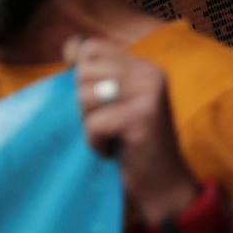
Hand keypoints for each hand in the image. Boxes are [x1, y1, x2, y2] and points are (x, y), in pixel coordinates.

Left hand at [66, 35, 196, 223]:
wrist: (163, 187)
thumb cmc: (129, 147)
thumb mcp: (111, 105)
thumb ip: (92, 76)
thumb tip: (69, 45)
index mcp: (143, 67)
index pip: (91, 48)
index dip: (79, 75)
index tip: (94, 104)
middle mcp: (150, 74)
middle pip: (83, 72)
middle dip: (83, 105)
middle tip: (106, 125)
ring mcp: (150, 93)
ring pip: (85, 96)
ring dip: (88, 124)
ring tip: (110, 136)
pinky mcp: (144, 117)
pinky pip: (94, 123)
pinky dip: (95, 143)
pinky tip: (113, 150)